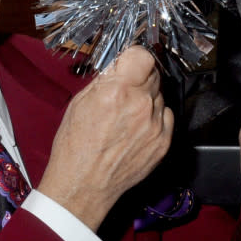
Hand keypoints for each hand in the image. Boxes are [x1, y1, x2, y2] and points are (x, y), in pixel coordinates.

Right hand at [39, 46, 173, 230]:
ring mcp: (154, 124)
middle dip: (139, 78)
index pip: (142, 55)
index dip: (133, 58)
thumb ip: (104, 81)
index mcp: (116, 91)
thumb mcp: (79, 103)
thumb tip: (118, 65)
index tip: (128, 64)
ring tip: (126, 115)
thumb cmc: (75, 148)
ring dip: (146, 99)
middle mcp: (140, 104)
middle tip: (124, 91)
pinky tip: (136, 129)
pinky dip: (154, 118)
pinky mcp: (163, 141)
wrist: (83, 186)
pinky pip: (165, 116)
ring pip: (159, 95)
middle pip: (153, 73)